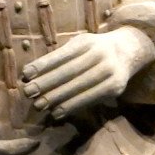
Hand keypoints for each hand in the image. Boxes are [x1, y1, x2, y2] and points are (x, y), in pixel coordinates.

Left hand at [19, 26, 154, 121]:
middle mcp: (99, 54)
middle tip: (28, 92)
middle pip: (69, 71)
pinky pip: (91, 98)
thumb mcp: (77, 46)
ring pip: (80, 86)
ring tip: (40, 105)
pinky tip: (58, 112)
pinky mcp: (116, 86)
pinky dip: (72, 106)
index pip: (61, 55)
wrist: (129, 50)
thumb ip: (56, 59)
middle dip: (47, 83)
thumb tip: (28, 75)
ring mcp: (110, 71)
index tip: (25, 74)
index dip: (43, 65)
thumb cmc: (92, 50)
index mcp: (85, 42)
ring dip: (58, 98)